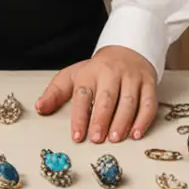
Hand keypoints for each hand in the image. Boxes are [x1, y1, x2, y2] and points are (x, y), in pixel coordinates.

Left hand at [35, 46, 156, 142]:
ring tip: (115, 139)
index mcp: (90, 73)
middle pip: (106, 97)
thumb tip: (39, 108)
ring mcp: (132, 78)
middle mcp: (111, 73)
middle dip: (101, 119)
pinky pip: (148, 102)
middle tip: (97, 139)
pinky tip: (136, 134)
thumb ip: (56, 93)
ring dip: (122, 121)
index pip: (83, 95)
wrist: (127, 49)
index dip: (79, 116)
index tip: (77, 136)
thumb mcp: (73, 76)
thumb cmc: (97, 70)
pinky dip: (143, 119)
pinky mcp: (148, 83)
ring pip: (128, 101)